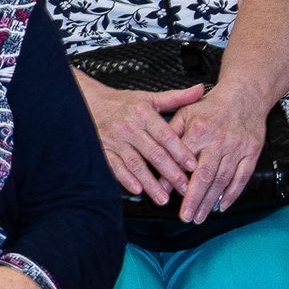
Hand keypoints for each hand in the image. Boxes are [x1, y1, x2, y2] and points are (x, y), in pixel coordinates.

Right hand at [74, 75, 202, 204]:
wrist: (88, 102)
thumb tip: (201, 90)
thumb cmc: (122, 103)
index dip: (180, 151)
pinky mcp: (103, 150)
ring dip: (150, 182)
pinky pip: (115, 166)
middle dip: (171, 172)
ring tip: (164, 198)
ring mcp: (115, 140)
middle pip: (154, 153)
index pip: (165, 135)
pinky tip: (137, 189)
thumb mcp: (149, 97)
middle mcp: (129, 127)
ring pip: (136, 164)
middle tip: (185, 188)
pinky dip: (125, 179)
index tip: (192, 165)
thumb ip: (176, 98)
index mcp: (143, 114)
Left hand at [166, 86, 268, 222]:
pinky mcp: (252, 152)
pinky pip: (242, 177)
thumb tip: (156, 156)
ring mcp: (237, 148)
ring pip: (223, 180)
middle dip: (194, 198)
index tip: (164, 195)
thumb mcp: (185, 112)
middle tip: (186, 217)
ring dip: (211, 201)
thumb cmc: (209, 106)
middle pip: (205, 175)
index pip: (183, 159)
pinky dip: (233, 194)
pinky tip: (223, 206)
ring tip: (201, 216)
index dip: (173, 178)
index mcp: (198, 131)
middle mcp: (218, 141)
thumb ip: (170, 133)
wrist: (244, 96)